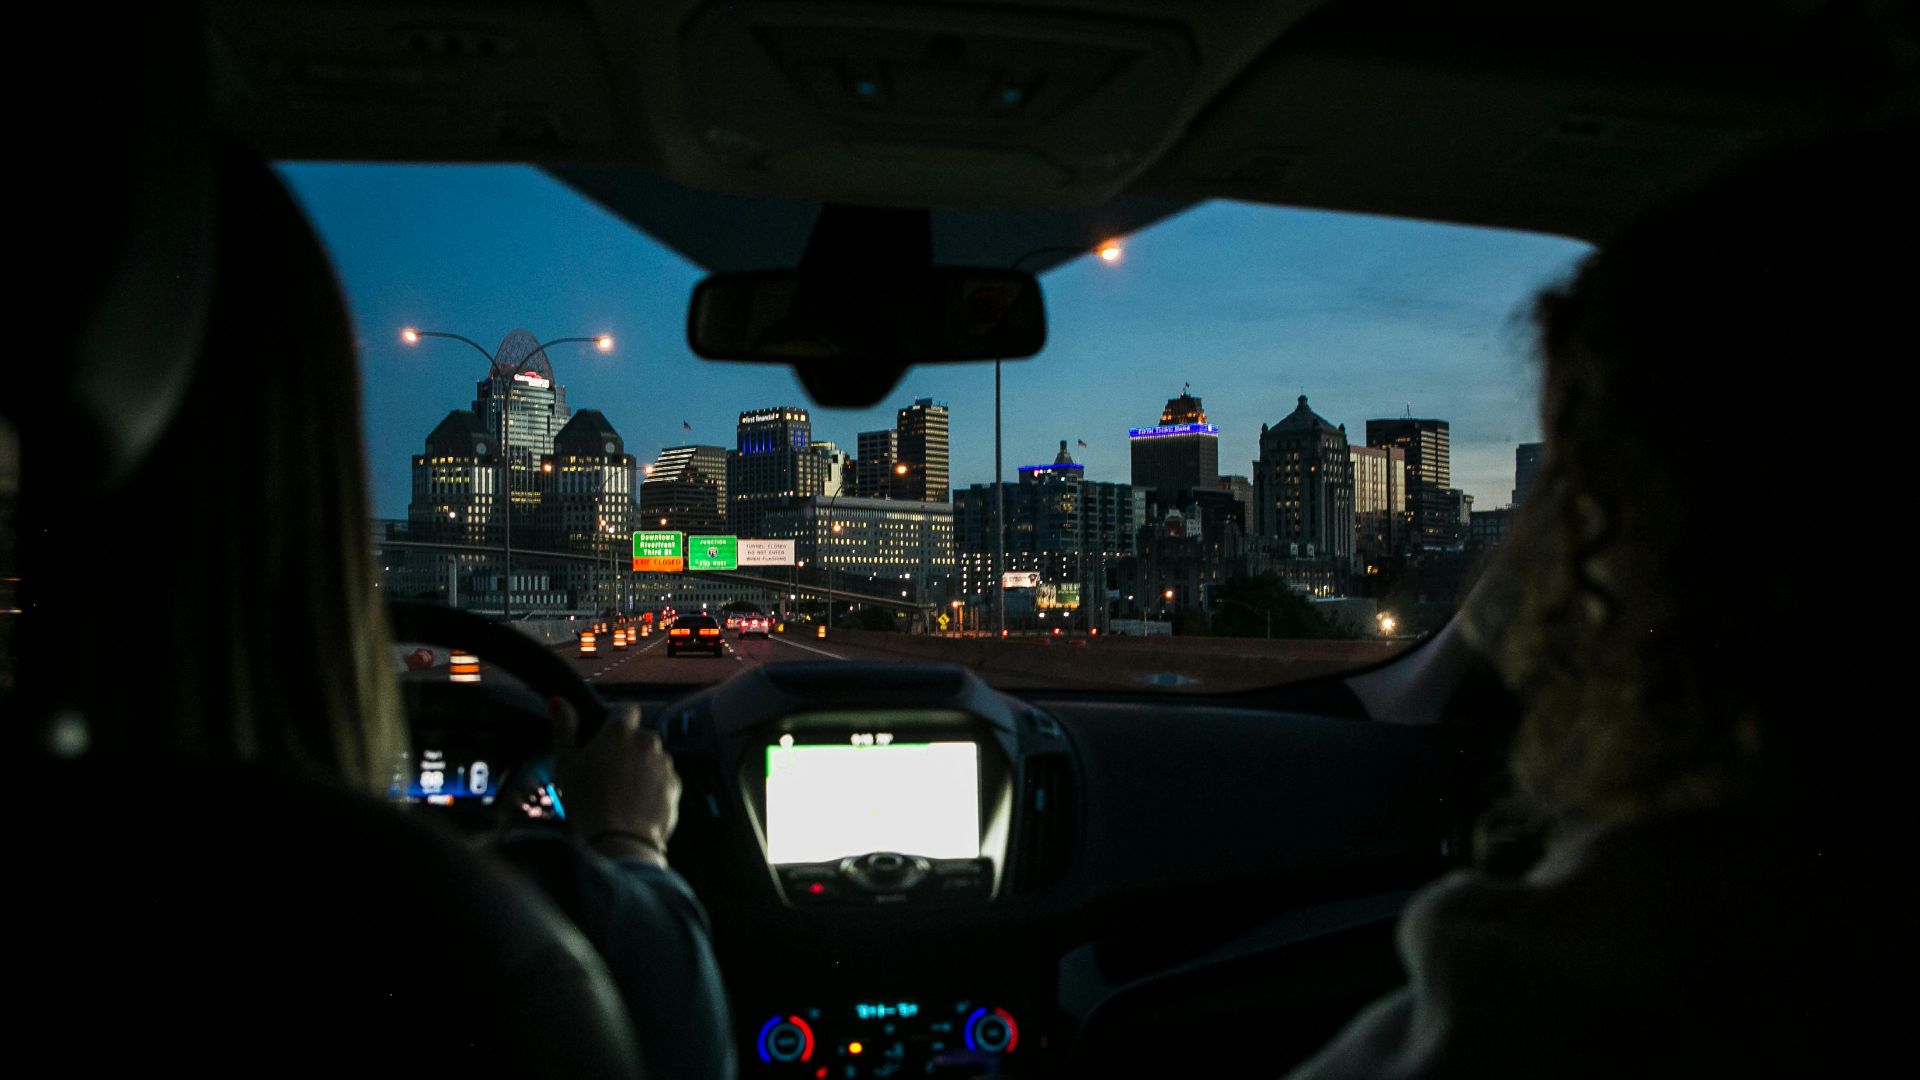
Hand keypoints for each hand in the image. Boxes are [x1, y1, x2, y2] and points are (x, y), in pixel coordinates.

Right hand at [550, 698, 680, 865]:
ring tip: (622, 795)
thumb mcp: (566, 763)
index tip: (607, 740)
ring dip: (642, 769)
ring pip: (653, 759)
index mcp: (621, 731)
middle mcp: (648, 741)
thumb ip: (564, 728)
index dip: (617, 722)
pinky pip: (664, 780)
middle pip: (640, 737)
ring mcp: (665, 764)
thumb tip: (558, 701)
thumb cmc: (586, 801)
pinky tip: (637, 806)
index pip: (626, 710)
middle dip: (629, 749)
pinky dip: (654, 788)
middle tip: (609, 774)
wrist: (618, 841)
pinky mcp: (676, 786)